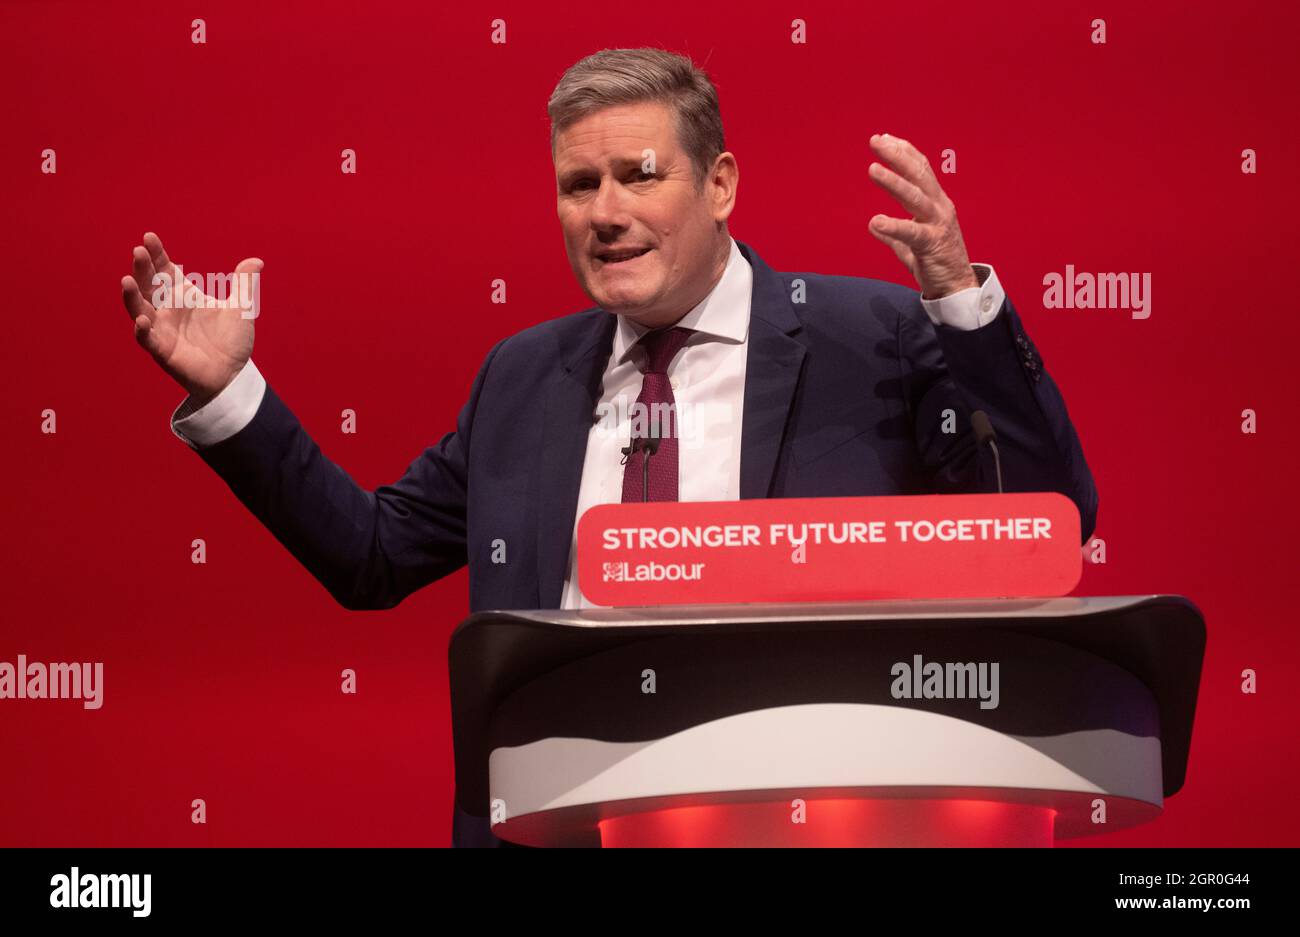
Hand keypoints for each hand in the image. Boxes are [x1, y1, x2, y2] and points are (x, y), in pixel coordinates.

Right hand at [120, 233, 260, 406]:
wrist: (234, 374)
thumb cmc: (232, 341)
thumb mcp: (241, 309)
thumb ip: (245, 284)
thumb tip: (256, 261)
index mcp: (183, 295)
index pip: (164, 269)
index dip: (156, 254)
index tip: (149, 237)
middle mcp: (167, 309)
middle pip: (148, 285)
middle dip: (142, 269)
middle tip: (139, 251)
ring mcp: (162, 329)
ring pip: (140, 310)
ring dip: (132, 296)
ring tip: (127, 280)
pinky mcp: (163, 351)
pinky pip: (147, 340)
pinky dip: (143, 331)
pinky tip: (142, 321)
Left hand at [867, 133, 978, 299]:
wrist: (957, 288)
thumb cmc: (936, 264)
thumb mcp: (911, 245)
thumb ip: (895, 234)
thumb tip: (875, 226)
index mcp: (936, 203)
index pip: (921, 170)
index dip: (904, 152)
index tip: (885, 138)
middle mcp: (939, 208)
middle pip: (918, 175)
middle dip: (897, 156)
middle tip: (876, 141)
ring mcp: (938, 224)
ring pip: (915, 197)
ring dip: (893, 182)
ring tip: (873, 169)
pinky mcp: (932, 245)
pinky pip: (912, 233)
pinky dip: (894, 226)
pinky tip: (875, 222)